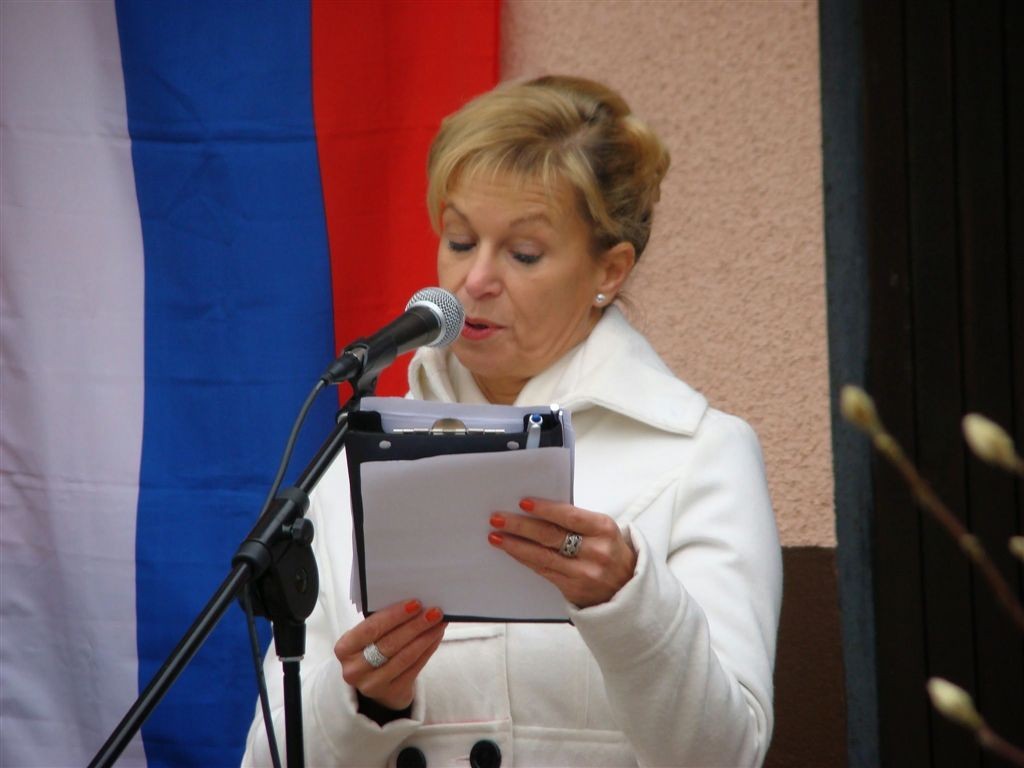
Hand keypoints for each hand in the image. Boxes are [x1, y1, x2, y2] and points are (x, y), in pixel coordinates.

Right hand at [335, 599, 446, 710]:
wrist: (375, 683)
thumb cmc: (372, 649)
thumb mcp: (367, 637)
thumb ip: (382, 622)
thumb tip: (414, 604)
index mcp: (345, 648)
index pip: (370, 628)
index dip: (394, 615)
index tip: (415, 603)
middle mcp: (354, 669)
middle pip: (390, 643)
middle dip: (415, 625)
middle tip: (434, 612)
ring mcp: (372, 684)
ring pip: (404, 657)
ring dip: (425, 638)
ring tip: (439, 623)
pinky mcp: (391, 693)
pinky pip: (414, 669)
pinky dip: (428, 650)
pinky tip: (436, 637)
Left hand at [488, 498, 636, 607]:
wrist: (627, 590)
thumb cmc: (610, 551)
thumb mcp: (602, 530)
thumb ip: (576, 521)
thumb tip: (538, 510)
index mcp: (603, 529)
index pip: (569, 516)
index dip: (544, 509)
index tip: (523, 503)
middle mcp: (595, 552)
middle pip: (550, 536)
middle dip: (520, 526)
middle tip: (498, 518)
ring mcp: (584, 573)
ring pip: (542, 556)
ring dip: (515, 545)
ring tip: (496, 536)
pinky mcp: (573, 589)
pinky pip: (543, 571)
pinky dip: (525, 559)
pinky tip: (512, 551)